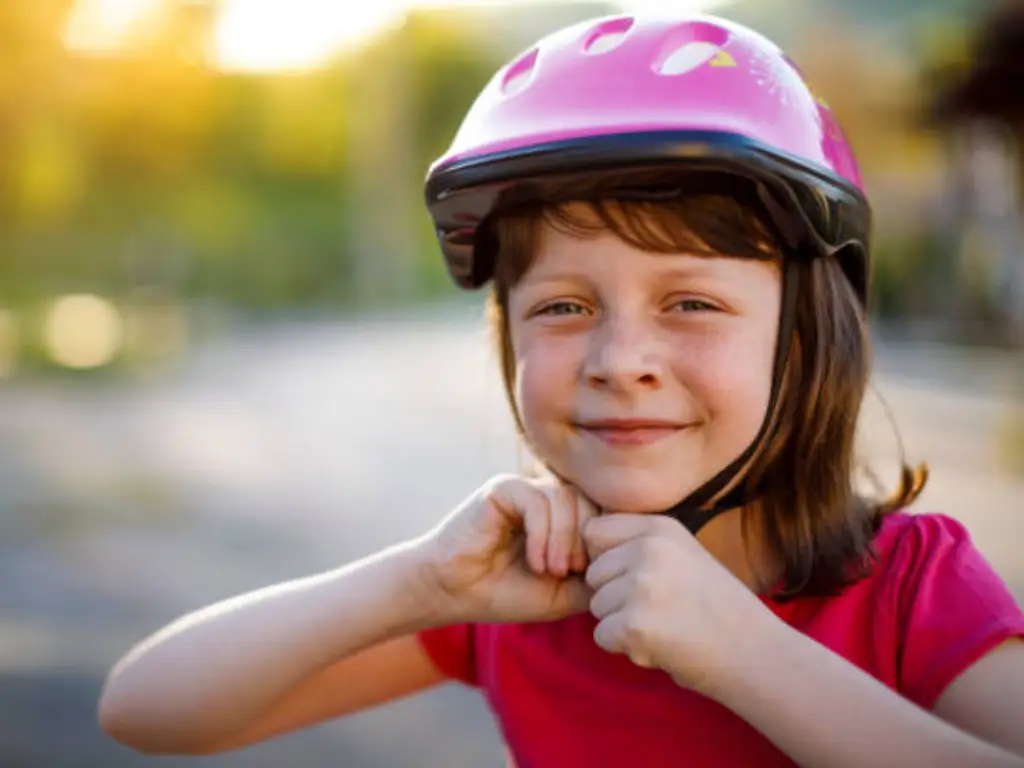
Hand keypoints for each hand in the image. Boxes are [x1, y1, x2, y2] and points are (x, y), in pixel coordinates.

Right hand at [422, 474, 598, 624]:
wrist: (455, 593)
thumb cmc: (505, 593)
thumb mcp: (562, 592)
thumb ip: (594, 578)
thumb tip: (630, 570)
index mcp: (562, 517)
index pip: (603, 512)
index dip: (605, 541)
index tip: (592, 575)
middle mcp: (546, 497)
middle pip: (590, 500)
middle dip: (588, 539)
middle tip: (573, 571)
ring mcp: (524, 489)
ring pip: (567, 498)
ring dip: (565, 539)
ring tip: (552, 570)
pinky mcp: (502, 489)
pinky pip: (538, 500)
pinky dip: (543, 534)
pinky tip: (535, 561)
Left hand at [583, 513, 774, 694]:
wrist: (755, 653)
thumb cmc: (715, 607)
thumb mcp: (682, 554)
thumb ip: (639, 544)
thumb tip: (585, 541)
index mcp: (660, 528)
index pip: (594, 532)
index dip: (607, 559)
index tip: (635, 578)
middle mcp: (648, 549)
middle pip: (593, 573)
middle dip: (615, 597)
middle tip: (659, 610)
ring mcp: (642, 585)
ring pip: (597, 606)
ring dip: (622, 623)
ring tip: (665, 626)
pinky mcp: (635, 624)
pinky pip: (602, 636)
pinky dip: (625, 647)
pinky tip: (661, 645)